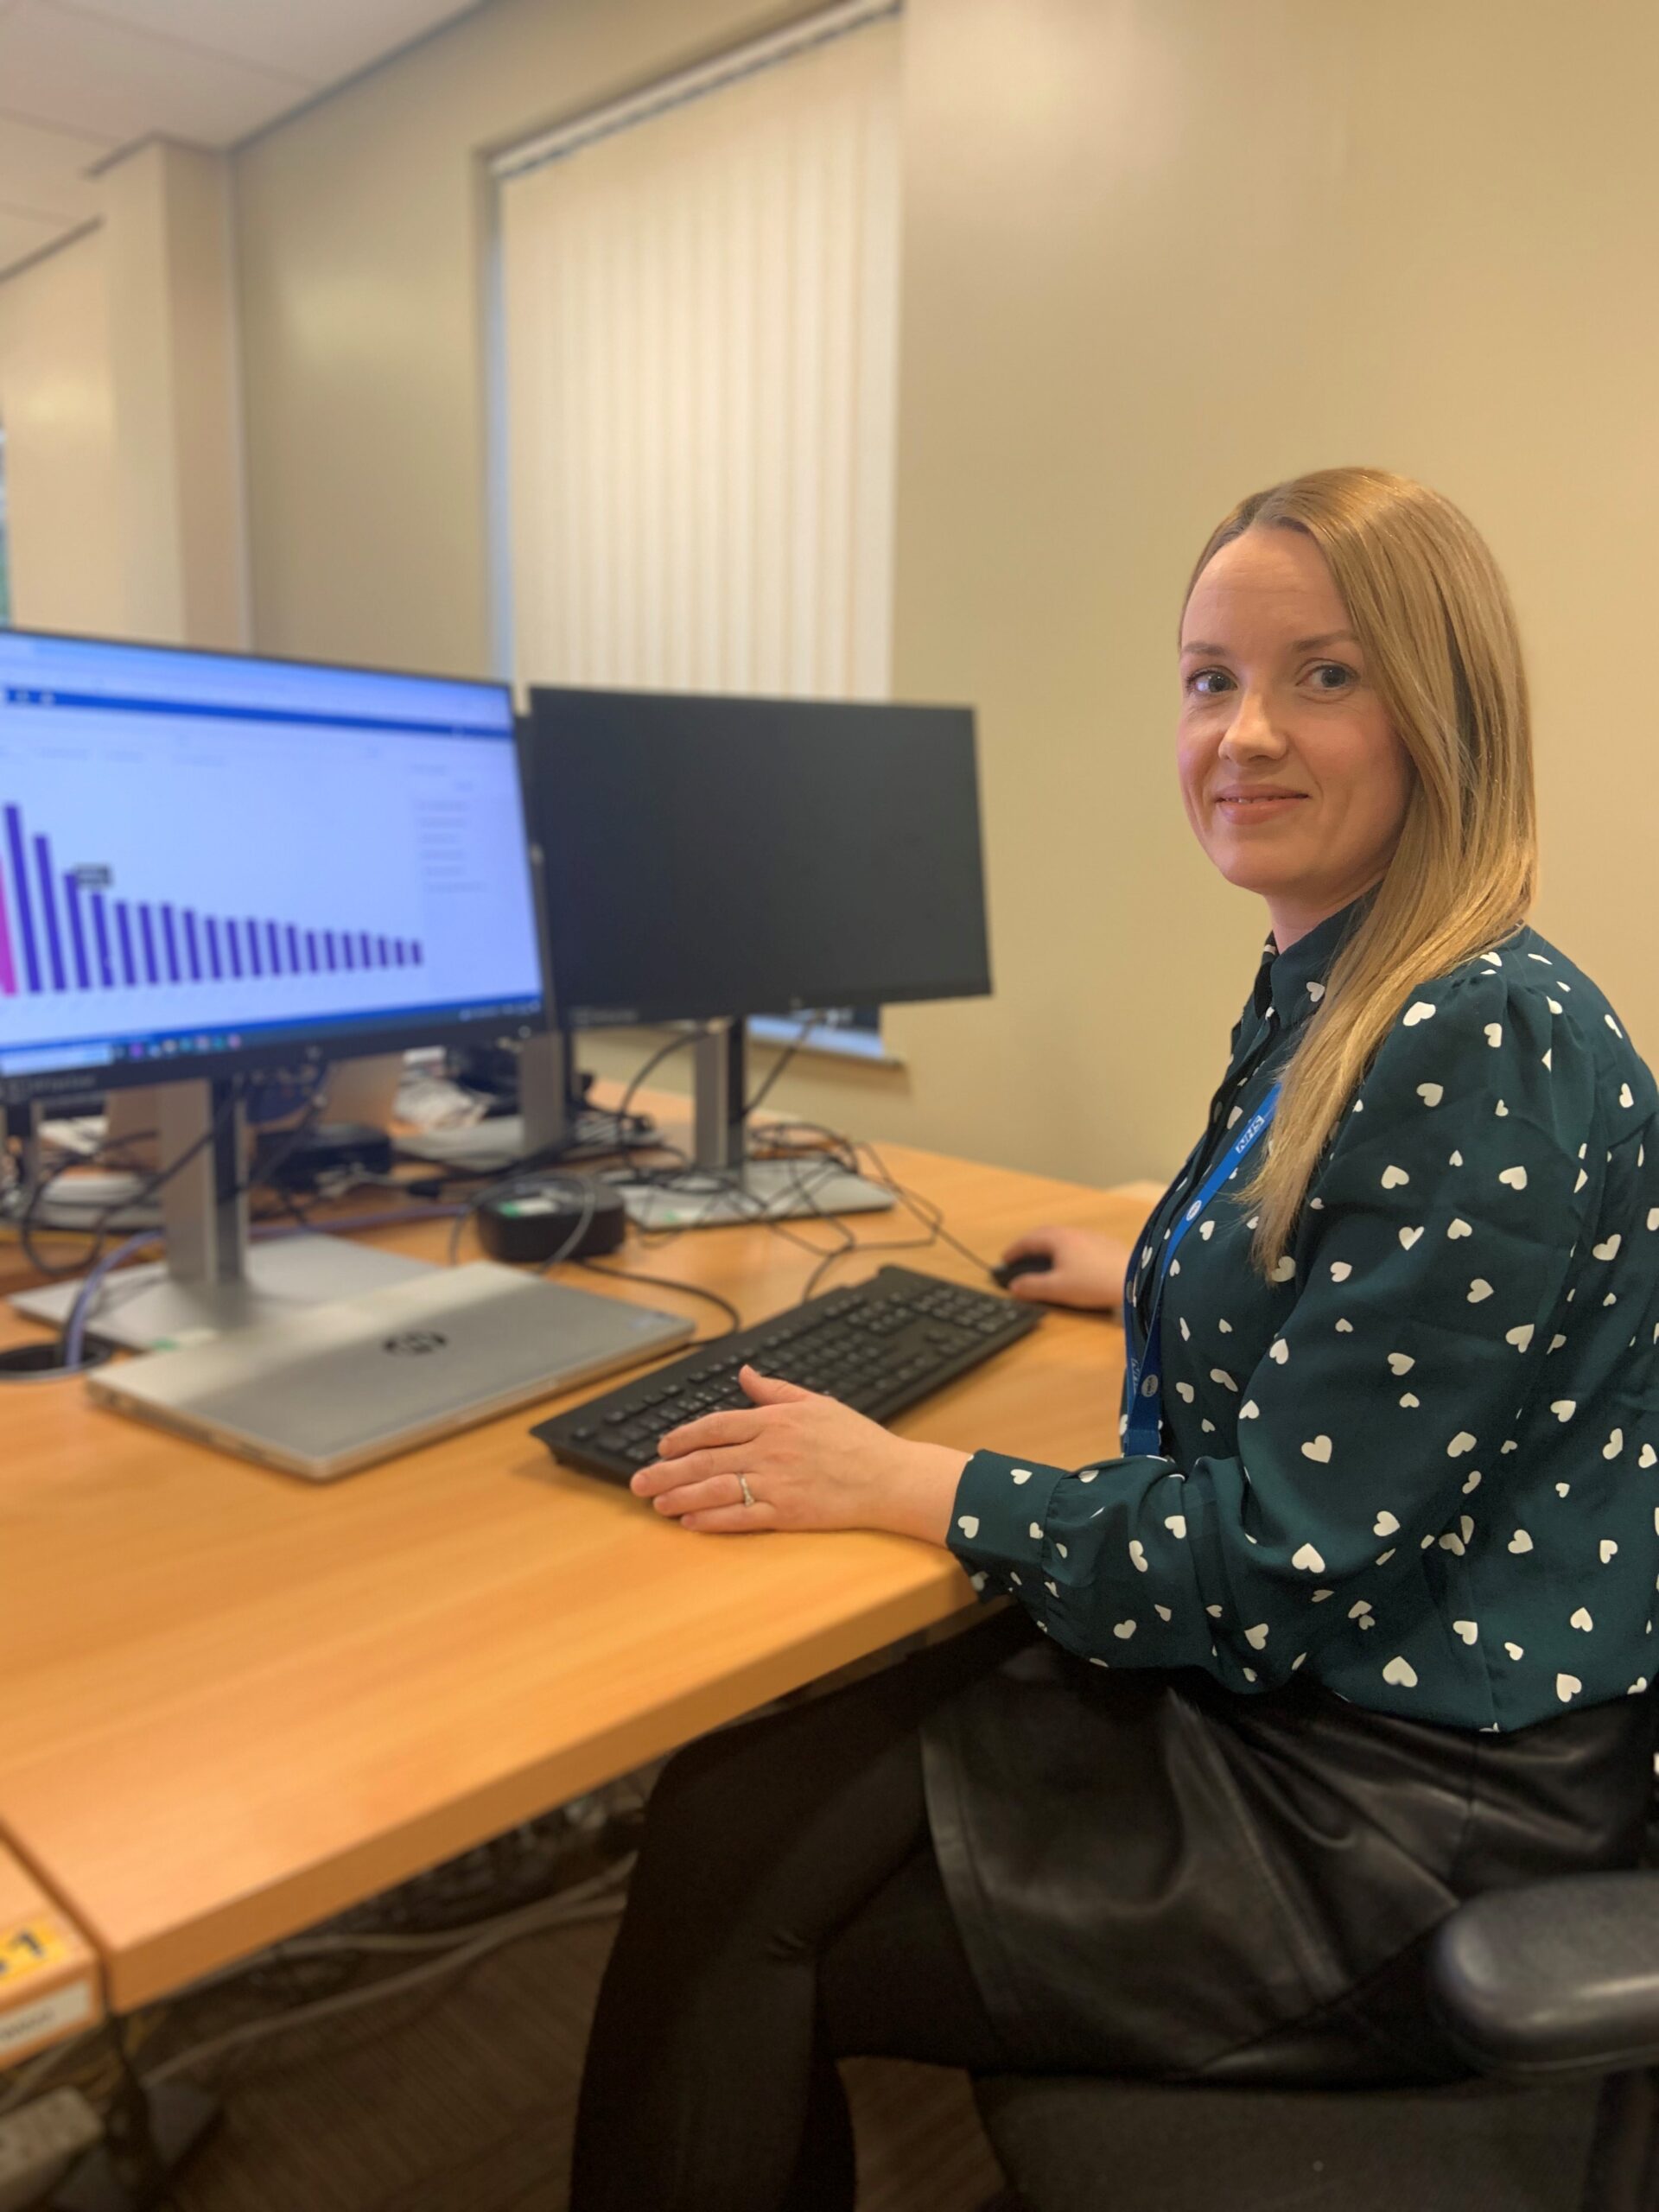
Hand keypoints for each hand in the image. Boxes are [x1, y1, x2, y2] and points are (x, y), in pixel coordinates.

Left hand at [630, 1366, 968, 1540]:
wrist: (889, 1477)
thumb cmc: (857, 1440)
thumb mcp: (817, 1402)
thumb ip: (776, 1390)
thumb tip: (746, 1373)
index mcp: (775, 1421)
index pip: (716, 1426)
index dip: (683, 1437)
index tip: (661, 1446)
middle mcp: (769, 1451)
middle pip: (705, 1460)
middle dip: (666, 1471)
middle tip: (638, 1481)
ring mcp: (776, 1484)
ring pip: (716, 1490)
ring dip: (681, 1496)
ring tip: (657, 1503)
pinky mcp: (786, 1514)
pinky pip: (740, 1517)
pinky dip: (712, 1520)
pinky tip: (691, 1522)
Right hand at [1000, 1225, 1133, 1312]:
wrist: (1134, 1279)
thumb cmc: (1094, 1283)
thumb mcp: (1058, 1288)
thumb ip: (1032, 1287)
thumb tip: (1014, 1286)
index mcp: (1058, 1239)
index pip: (1029, 1240)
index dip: (1014, 1250)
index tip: (1004, 1259)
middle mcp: (1074, 1233)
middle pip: (1045, 1234)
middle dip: (1030, 1245)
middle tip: (1020, 1257)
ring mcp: (1091, 1237)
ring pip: (1063, 1238)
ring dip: (1048, 1247)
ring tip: (1043, 1261)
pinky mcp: (1105, 1246)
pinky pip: (1078, 1244)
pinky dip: (1065, 1251)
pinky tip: (1071, 1265)